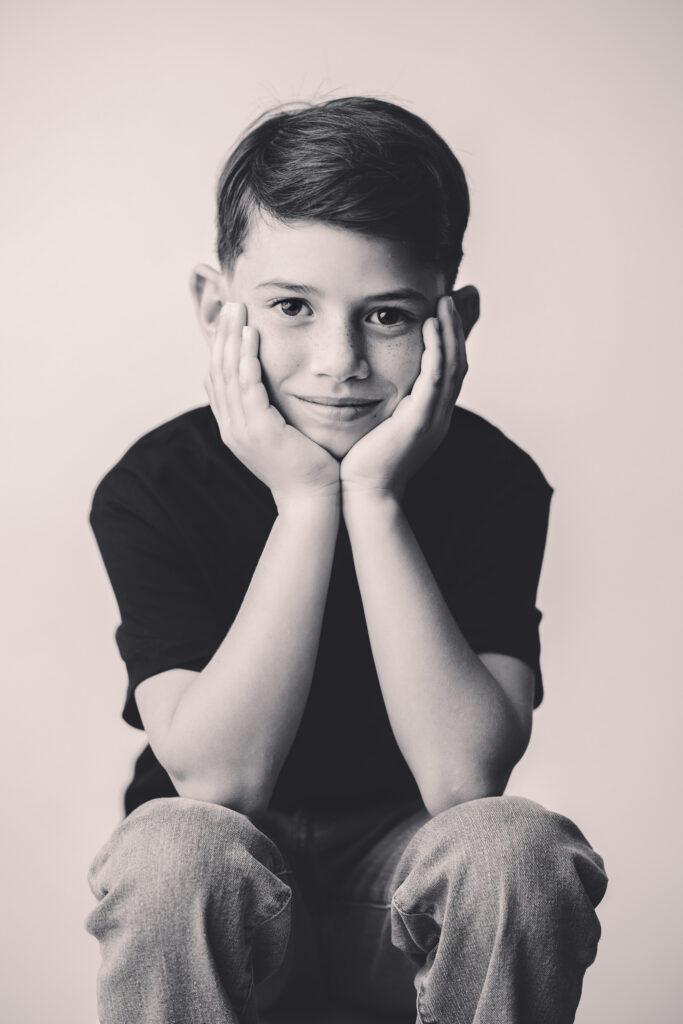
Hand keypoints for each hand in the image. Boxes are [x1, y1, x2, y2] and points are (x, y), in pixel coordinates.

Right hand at [204, 302, 340, 509]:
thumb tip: (271, 392)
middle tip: (230, 304)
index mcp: (233, 428)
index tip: (228, 321)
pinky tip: (252, 336)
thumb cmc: (306, 468)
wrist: (312, 500)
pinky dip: (247, 358)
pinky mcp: (259, 430)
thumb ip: (270, 412)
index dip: (219, 348)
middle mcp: (230, 427)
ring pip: (228, 374)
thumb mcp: (281, 435)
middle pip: (216, 371)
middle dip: (222, 335)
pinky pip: (248, 386)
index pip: (216, 380)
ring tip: (238, 310)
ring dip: (232, 338)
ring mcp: (241, 429)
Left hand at [340, 293, 468, 501]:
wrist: (365, 495)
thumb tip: (375, 382)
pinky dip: (436, 352)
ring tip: (444, 303)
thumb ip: (385, 402)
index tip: (445, 311)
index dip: (452, 340)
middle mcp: (439, 416)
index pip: (451, 371)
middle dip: (457, 329)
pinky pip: (434, 380)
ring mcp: (433, 419)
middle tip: (452, 298)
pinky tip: (430, 328)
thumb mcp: (380, 424)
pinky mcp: (419, 422)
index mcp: (432, 416)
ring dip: (450, 333)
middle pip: (459, 364)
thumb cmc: (365, 463)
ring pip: (453, 367)